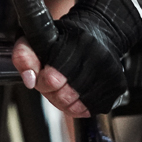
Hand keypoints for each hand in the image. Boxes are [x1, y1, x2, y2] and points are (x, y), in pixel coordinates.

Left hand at [11, 0, 132, 117]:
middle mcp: (98, 58)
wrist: (100, 32)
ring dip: (66, 102)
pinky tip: (79, 91)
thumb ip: (24, 56)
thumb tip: (30, 81)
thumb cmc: (65, 36)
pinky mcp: (117, 86)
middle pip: (64, 97)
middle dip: (53, 94)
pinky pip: (92, 110)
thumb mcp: (38, 37)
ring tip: (66, 87)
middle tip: (54, 83)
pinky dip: (81, 105)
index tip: (43, 75)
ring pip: (78, 107)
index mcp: (77, 43)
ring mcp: (110, 73)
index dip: (42, 81)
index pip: (51, 79)